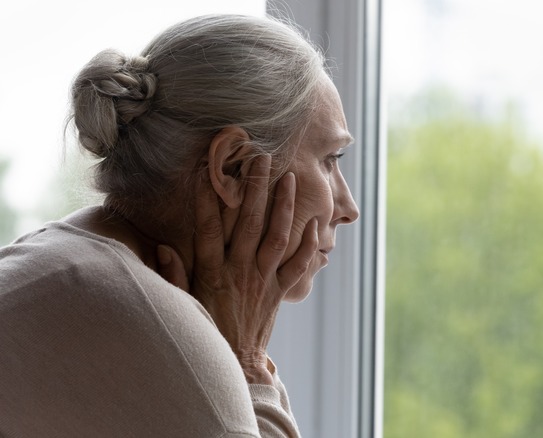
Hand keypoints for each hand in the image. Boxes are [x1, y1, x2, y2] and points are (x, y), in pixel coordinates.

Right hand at [158, 156, 318, 383]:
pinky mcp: (279, 291)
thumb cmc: (206, 330)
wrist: (234, 362)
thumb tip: (164, 246)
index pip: (209, 228)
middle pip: (248, 223)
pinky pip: (297, 266)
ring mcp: (263, 280)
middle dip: (255, 188)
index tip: (208, 170)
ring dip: (283, 207)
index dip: (208, 199)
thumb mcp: (182, 304)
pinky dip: (308, 246)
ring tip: (289, 178)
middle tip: (261, 158)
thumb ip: (173, 275)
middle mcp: (239, 271)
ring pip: (276, 237)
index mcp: (211, 272)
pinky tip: (314, 224)